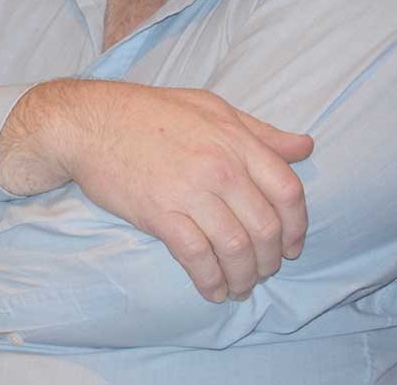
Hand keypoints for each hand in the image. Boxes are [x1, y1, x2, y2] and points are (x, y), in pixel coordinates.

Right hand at [0, 80, 312, 302]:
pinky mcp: (161, 215)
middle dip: (271, 259)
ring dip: (244, 277)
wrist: (91, 122)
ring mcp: (191, 192)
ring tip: (239, 286)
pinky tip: (212, 290)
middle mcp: (220, 166)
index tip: (291, 244)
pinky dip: (211, 283)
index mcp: (235, 139)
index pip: (288, 190)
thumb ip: (260, 131)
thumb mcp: (211, 108)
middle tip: (264, 270)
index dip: (297, 225)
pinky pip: (198, 260)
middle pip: (266, 227)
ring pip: (236, 250)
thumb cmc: (150, 111)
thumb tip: (306, 146)